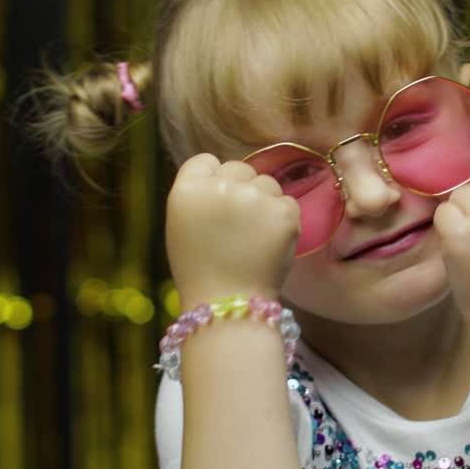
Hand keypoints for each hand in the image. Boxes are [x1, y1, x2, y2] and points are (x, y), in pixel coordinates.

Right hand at [165, 154, 299, 307]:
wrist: (228, 306)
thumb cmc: (200, 271)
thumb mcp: (181, 226)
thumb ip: (199, 196)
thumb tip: (223, 178)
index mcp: (187, 189)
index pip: (206, 161)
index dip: (213, 180)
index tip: (217, 203)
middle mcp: (220, 186)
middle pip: (239, 168)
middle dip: (241, 189)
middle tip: (238, 225)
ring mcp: (254, 196)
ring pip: (267, 183)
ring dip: (265, 203)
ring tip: (254, 237)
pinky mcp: (284, 211)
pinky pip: (288, 202)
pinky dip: (283, 220)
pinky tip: (270, 243)